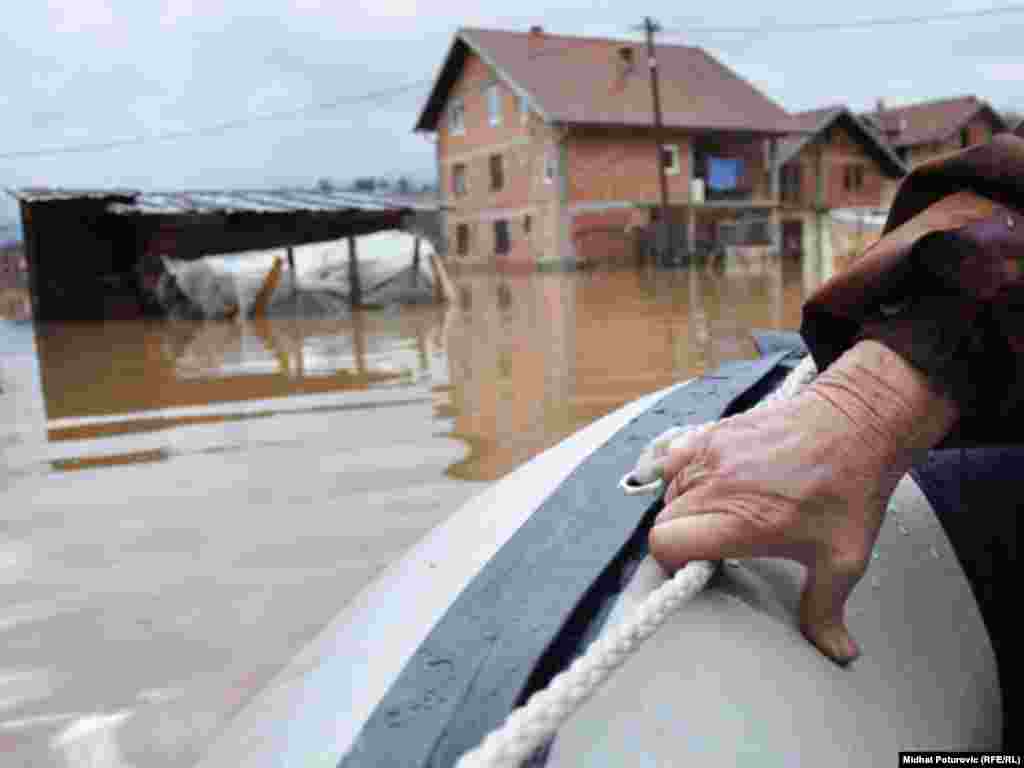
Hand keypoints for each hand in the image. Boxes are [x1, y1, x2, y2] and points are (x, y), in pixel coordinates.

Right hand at [649, 341, 957, 663]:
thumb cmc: (850, 489)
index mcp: (740, 520)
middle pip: (662, 521)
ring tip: (718, 515)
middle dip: (681, 539)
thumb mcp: (843, 557)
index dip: (673, 563)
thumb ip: (826, 609)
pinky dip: (683, 474)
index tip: (699, 568)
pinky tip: (709, 484)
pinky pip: (675, 458)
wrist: (856, 422)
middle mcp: (715, 485)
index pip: (665, 543)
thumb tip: (837, 653)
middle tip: (714, 547)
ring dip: (683, 508)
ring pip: (668, 490)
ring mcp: (710, 453)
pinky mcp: (713, 432)